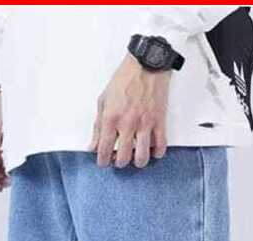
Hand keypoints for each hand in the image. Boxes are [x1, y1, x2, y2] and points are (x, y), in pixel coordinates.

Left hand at [90, 54, 170, 168]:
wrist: (147, 64)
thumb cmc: (125, 79)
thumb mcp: (104, 100)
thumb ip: (97, 125)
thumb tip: (92, 145)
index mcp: (111, 118)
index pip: (104, 149)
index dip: (102, 161)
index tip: (104, 162)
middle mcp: (127, 123)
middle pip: (123, 158)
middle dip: (120, 163)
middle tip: (120, 160)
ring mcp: (144, 123)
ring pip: (142, 157)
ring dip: (138, 162)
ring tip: (136, 158)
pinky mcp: (159, 121)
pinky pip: (160, 145)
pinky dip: (156, 153)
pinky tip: (152, 150)